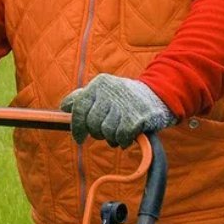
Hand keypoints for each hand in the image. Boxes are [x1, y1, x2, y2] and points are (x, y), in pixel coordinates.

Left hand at [60, 74, 176, 147]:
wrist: (160, 95)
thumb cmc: (127, 97)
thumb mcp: (105, 91)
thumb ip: (84, 97)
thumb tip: (64, 106)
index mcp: (99, 83)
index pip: (79, 108)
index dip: (76, 127)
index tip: (78, 139)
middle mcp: (110, 91)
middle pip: (92, 123)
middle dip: (98, 132)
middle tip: (107, 132)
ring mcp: (124, 103)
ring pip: (106, 132)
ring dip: (112, 137)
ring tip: (120, 131)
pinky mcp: (137, 117)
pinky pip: (121, 138)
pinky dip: (124, 140)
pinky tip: (129, 135)